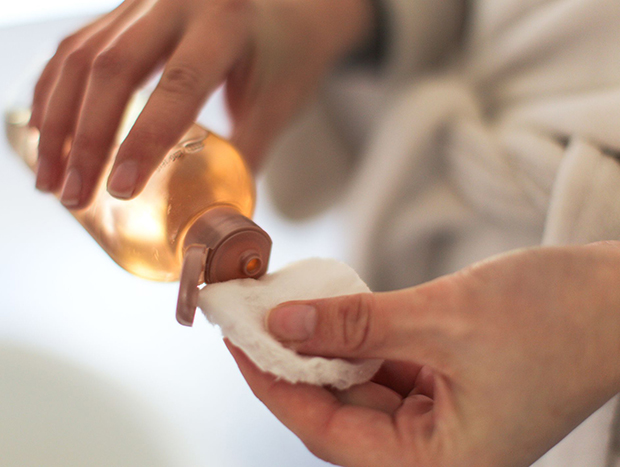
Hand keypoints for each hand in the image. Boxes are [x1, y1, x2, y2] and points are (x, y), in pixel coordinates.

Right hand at [30, 0, 371, 208]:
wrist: (284, 7)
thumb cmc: (285, 55)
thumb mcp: (277, 104)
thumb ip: (246, 157)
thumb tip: (218, 220)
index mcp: (225, 23)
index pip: (177, 85)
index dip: (144, 140)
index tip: (120, 190)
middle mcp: (176, 2)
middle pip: (113, 69)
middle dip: (86, 139)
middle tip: (74, 196)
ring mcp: (142, 2)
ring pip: (82, 58)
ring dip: (56, 122)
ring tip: (51, 180)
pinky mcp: (122, 11)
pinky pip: (74, 47)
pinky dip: (52, 92)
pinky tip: (43, 134)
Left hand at [228, 242, 619, 466]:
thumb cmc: (556, 318)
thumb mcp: (440, 318)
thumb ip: (355, 326)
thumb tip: (284, 325)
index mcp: (439, 463)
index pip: (327, 431)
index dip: (273, 384)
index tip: (237, 344)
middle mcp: (438, 453)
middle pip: (339, 413)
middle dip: (294, 365)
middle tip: (252, 323)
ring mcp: (444, 422)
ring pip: (359, 391)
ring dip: (323, 352)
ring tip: (285, 314)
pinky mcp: (449, 389)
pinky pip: (385, 372)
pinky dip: (357, 344)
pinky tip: (334, 318)